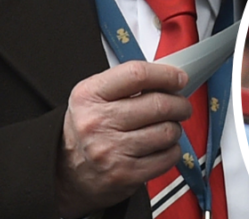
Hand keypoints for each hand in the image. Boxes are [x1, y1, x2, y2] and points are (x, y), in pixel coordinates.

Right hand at [56, 61, 191, 218]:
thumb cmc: (89, 129)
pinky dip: (173, 150)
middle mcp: (97, 122)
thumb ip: (128, 83)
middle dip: (180, 104)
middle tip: (182, 106)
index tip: (180, 78)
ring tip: (167, 128)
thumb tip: (171, 76)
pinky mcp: (124, 174)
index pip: (137, 75)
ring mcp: (110, 150)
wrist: (65, 172)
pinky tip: (161, 147)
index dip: (166, 75)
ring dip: (176, 128)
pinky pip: (168, 156)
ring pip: (167, 131)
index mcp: (89, 96)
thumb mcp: (95, 97)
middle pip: (159, 104)